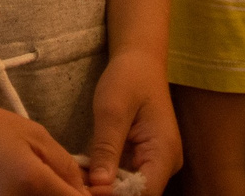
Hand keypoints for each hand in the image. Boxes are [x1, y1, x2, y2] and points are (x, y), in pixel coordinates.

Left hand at [84, 51, 180, 192]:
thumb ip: (106, 148)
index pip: (144, 192)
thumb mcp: (112, 110)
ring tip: (80, 177)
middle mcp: (166, 164)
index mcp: (164, 151)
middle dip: (108, 192)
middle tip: (78, 182)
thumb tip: (99, 186)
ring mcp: (156, 163)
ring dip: (105, 187)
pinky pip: (126, 177)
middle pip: (138, 194)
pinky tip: (87, 171)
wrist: (139, 62)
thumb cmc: (128, 78)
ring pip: (130, 189)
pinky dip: (106, 177)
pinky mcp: (144, 160)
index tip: (87, 188)